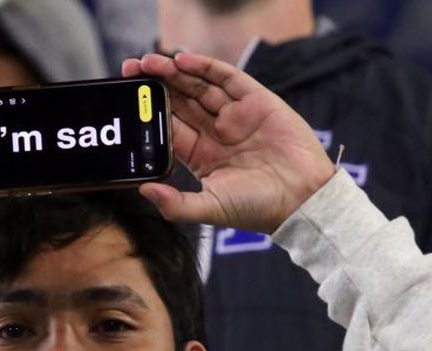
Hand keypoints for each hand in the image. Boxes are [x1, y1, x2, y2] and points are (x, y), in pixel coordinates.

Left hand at [122, 51, 335, 233]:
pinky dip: (205, 67)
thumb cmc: (258, 208)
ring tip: (151, 61)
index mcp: (201, 156)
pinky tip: (183, 61)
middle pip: (180, 102)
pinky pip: (227, 78)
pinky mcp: (256, 101)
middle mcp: (216, 133)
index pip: (169, 127)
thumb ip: (175, 204)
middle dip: (157, 85)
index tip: (129, 97)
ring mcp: (235, 115)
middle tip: (131, 68)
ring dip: (175, 72)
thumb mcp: (210, 209)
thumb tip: (143, 190)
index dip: (149, 111)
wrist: (302, 199)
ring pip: (199, 87)